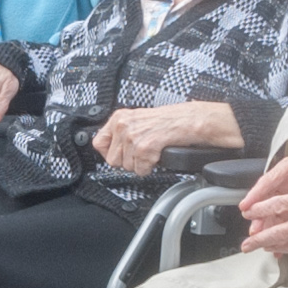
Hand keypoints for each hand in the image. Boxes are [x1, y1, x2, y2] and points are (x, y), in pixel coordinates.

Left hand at [91, 99, 241, 173]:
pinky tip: (158, 154)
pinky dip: (150, 167)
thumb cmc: (167, 121)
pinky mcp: (144, 147)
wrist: (189, 120)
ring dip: (141, 164)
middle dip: (128, 161)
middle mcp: (123, 125)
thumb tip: (109, 151)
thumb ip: (121, 132)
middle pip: (112, 160)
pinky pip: (140, 170)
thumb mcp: (137, 120)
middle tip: (142, 153)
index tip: (120, 155)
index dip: (109, 153)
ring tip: (152, 151)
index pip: (98, 143)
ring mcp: (133, 136)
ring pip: (127, 167)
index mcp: (119, 117)